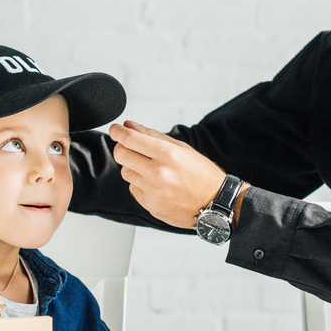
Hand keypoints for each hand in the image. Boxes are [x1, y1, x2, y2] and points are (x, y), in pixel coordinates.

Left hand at [110, 120, 226, 228]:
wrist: (215, 203)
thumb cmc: (202, 174)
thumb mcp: (181, 148)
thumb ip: (152, 136)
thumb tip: (130, 126)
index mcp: (167, 154)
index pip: (129, 138)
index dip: (118, 131)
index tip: (115, 129)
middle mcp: (157, 172)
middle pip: (120, 154)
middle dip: (122, 148)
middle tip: (131, 147)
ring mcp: (152, 190)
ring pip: (125, 172)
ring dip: (133, 167)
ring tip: (152, 169)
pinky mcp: (150, 205)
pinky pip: (133, 188)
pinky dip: (140, 184)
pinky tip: (156, 184)